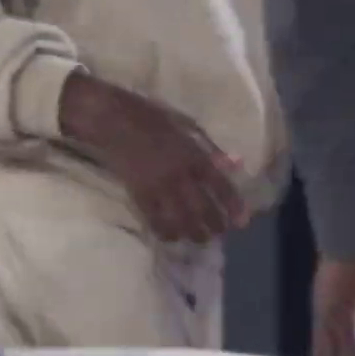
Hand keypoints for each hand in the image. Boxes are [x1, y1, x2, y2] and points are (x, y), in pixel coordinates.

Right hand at [58, 72, 247, 243]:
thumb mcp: (186, 127)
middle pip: (203, 208)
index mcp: (194, 155)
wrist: (112, 120)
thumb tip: (235, 164)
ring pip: (181, 219)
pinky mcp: (138, 194)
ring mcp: (158, 186)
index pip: (221, 186)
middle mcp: (180, 174)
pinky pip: (155, 219)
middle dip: (215, 225)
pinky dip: (165, 231)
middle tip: (219, 233)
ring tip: (198, 238)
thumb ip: (210, 149)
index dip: (234, 206)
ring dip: (192, 233)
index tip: (242, 221)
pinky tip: (170, 236)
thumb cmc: (149, 117)